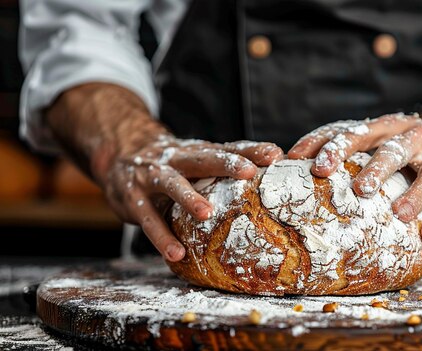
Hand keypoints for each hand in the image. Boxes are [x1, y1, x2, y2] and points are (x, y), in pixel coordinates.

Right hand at [100, 136, 282, 260]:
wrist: (119, 157)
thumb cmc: (172, 165)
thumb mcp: (197, 161)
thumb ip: (227, 167)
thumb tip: (272, 173)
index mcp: (198, 151)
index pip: (228, 148)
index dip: (251, 150)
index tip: (275, 154)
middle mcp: (176, 159)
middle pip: (203, 157)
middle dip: (226, 163)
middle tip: (248, 171)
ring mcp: (152, 176)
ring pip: (171, 184)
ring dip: (189, 198)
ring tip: (206, 213)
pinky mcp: (133, 199)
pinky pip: (148, 220)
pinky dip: (161, 237)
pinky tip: (176, 254)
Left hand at [288, 112, 421, 242]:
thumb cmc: (405, 145)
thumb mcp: (378, 139)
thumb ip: (345, 149)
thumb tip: (292, 163)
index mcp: (385, 128)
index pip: (355, 132)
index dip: (332, 146)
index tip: (310, 164)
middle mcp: (413, 139)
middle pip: (393, 151)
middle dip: (376, 169)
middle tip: (358, 188)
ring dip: (413, 195)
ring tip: (398, 213)